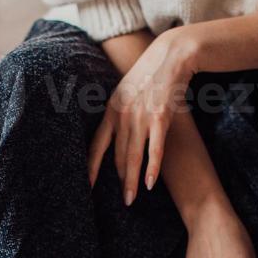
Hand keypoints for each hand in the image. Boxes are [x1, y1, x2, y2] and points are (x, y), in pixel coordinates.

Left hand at [88, 28, 197, 203]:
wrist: (170, 57)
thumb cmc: (149, 78)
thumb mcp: (125, 94)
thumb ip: (119, 115)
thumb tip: (116, 139)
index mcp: (111, 111)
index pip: (96, 145)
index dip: (91, 167)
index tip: (86, 186)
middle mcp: (122, 116)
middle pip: (118, 157)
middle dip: (120, 181)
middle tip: (123, 201)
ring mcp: (141, 117)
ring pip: (133, 157)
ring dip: (132, 181)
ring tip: (131, 199)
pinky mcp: (160, 117)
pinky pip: (154, 149)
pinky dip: (152, 168)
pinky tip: (150, 184)